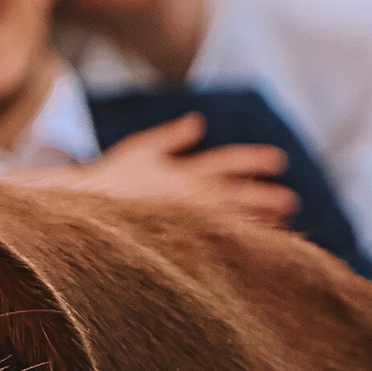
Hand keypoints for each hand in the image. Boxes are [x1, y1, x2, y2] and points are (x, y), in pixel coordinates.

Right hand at [83, 113, 297, 227]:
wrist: (80, 207)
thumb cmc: (109, 177)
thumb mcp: (141, 149)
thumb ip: (172, 137)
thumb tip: (197, 123)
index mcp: (182, 169)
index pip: (228, 161)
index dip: (255, 160)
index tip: (279, 161)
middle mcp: (187, 193)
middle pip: (236, 193)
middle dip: (265, 196)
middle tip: (291, 201)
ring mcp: (182, 220)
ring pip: (229, 220)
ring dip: (257, 221)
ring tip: (280, 223)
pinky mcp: (174, 240)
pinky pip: (211, 243)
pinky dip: (234, 242)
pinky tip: (252, 247)